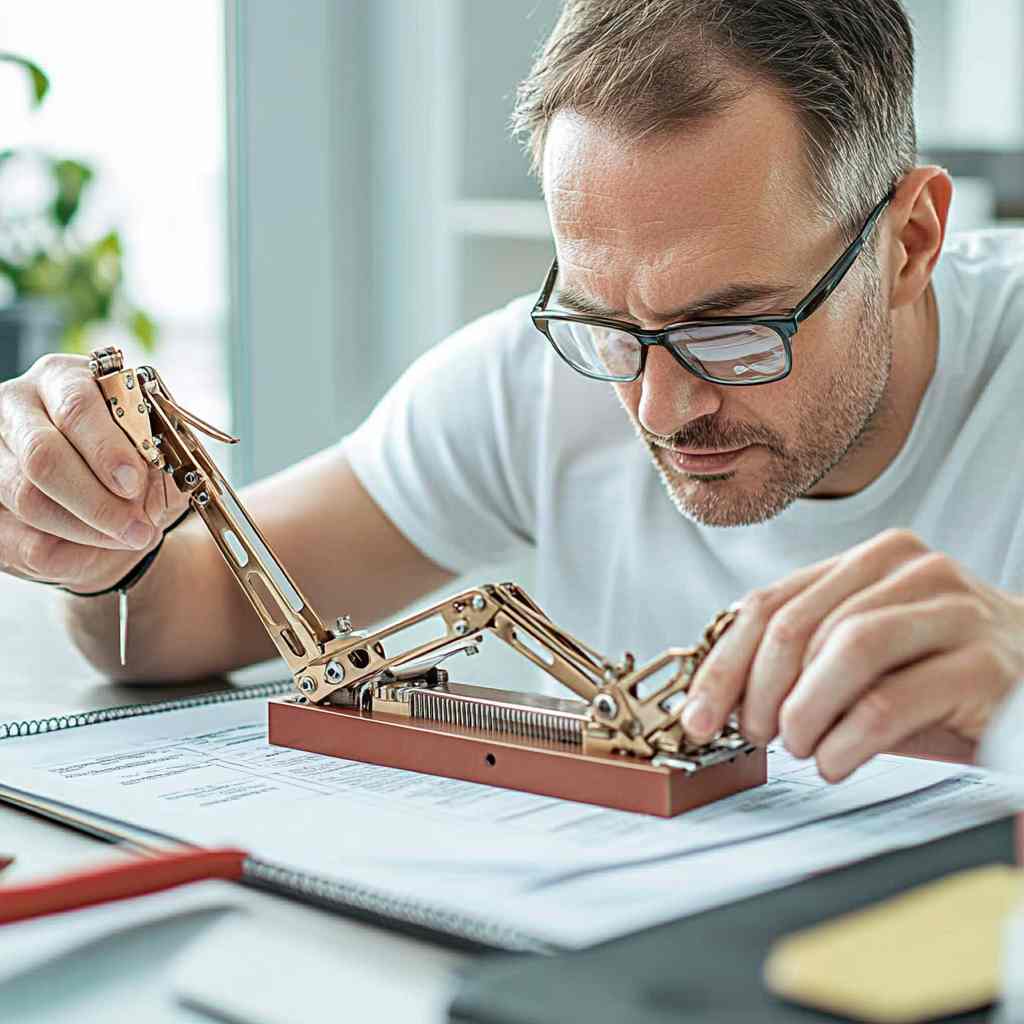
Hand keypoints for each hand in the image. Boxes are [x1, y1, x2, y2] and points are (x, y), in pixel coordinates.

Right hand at [0, 353, 189, 592]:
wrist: (109, 505)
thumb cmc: (134, 467)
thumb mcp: (158, 455)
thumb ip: (157, 459)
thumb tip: (150, 477)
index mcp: (63, 379)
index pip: (76, 407)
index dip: (106, 449)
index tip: (134, 482)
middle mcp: (16, 407)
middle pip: (42, 455)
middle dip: (96, 499)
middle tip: (137, 526)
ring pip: (29, 499)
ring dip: (89, 530)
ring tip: (131, 537)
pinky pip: (23, 542)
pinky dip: (71, 555)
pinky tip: (100, 549)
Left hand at [681, 529, 1023, 780]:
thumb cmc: (939, 676)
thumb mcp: (863, 658)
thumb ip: (803, 658)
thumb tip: (721, 701)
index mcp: (868, 561)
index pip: (771, 603)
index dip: (723, 664)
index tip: (697, 716)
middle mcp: (908, 569)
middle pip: (800, 624)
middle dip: (757, 691)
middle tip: (753, 736)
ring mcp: (951, 608)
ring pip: (846, 649)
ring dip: (803, 711)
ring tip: (799, 747)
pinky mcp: (984, 663)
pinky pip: (892, 699)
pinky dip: (848, 738)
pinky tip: (836, 762)